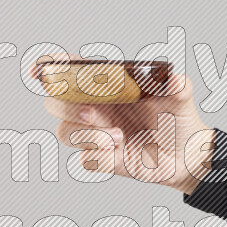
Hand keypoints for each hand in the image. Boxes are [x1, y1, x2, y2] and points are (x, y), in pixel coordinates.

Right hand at [39, 60, 214, 194]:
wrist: (187, 153)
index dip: (49, 67)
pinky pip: (85, 159)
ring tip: (118, 137)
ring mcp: (95, 134)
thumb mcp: (180, 98)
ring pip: (64, 132)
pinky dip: (100, 157)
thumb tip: (174, 79)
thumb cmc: (178, 117)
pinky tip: (121, 153)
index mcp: (106, 84)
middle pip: (55, 101)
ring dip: (86, 135)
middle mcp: (94, 107)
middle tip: (92, 114)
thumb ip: (177, 86)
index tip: (39, 70)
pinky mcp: (102, 159)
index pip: (68, 70)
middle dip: (66, 106)